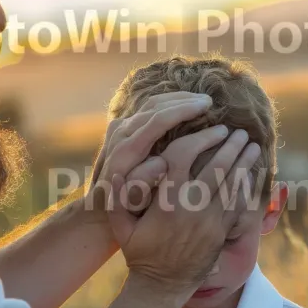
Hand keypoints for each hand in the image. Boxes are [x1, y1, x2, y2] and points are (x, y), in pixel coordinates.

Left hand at [86, 92, 213, 211]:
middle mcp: (120, 135)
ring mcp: (118, 129)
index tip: (206, 107)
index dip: (183, 111)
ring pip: (150, 104)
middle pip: (155, 107)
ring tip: (200, 100)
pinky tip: (183, 104)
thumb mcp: (133, 201)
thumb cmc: (121, 209)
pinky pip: (146, 108)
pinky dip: (167, 103)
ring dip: (177, 99)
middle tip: (209, 101)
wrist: (97, 205)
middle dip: (184, 100)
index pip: (157, 121)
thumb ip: (145, 181)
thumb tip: (162, 162)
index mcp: (126, 151)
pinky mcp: (120, 127)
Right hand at [108, 128, 260, 295]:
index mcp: (167, 200)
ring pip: (232, 184)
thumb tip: (114, 172)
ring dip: (243, 163)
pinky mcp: (221, 233)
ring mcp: (210, 221)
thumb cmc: (139, 252)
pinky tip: (251, 175)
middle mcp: (192, 207)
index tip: (211, 129)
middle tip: (238, 132)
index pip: (183, 155)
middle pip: (216, 166)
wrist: (162, 286)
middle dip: (230, 146)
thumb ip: (118, 198)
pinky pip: (239, 205)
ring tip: (251, 146)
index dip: (199, 138)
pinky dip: (246, 188)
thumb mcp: (120, 226)